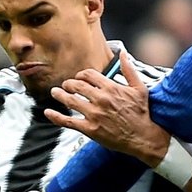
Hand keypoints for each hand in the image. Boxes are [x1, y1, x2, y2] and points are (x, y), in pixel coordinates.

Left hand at [47, 49, 172, 163]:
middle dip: (69, 84)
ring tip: (55, 93)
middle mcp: (100, 99)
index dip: (81, 75)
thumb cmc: (142, 114)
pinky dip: (56, 116)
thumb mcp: (139, 89)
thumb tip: (123, 54)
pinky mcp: (90, 129)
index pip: (88, 75)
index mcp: (111, 88)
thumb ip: (129, 70)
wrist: (143, 137)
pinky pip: (69, 121)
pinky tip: (48, 112)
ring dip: (60, 95)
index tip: (80, 78)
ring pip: (70, 101)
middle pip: (77, 85)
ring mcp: (94, 114)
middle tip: (66, 86)